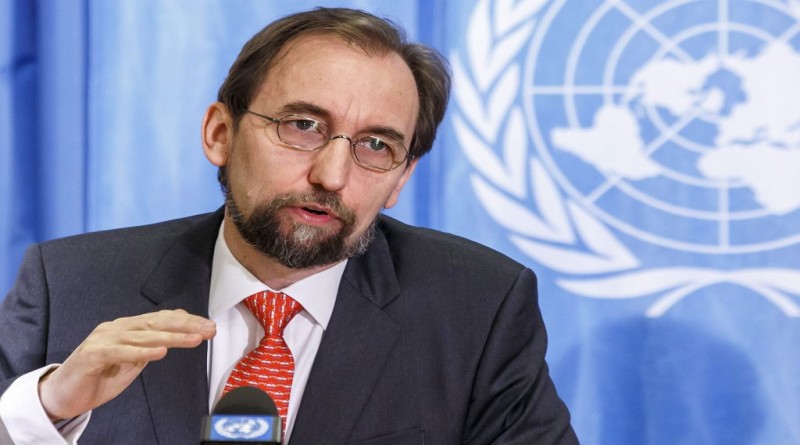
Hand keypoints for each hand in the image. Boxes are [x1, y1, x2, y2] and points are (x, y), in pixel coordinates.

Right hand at [38, 309, 215, 420]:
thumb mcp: (132, 361)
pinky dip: (141, 352)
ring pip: (143, 336)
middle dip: (186, 326)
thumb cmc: (99, 377)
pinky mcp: (92, 355)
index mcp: (127, 328)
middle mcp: (116, 328)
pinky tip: (160, 352)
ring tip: (194, 339)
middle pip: (156, 323)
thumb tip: (176, 331)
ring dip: (171, 337)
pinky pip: (120, 352)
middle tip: (209, 329)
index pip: (162, 319)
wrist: (62, 395)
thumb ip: (150, 346)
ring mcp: (103, 339)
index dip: (187, 321)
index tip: (209, 326)